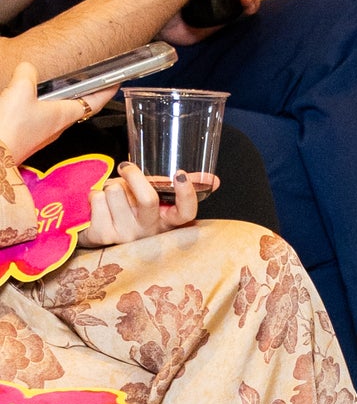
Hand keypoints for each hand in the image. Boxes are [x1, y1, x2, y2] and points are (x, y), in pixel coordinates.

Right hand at [0, 58, 110, 166]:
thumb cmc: (10, 130)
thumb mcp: (20, 90)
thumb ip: (27, 73)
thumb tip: (27, 69)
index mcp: (64, 115)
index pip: (95, 102)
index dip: (107, 91)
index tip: (116, 82)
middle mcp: (57, 127)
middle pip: (77, 107)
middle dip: (84, 94)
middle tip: (89, 82)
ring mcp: (42, 134)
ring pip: (57, 113)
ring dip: (60, 100)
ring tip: (57, 87)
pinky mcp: (27, 138)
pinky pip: (38, 119)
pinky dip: (38, 108)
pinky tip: (27, 102)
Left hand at [80, 160, 199, 245]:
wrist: (99, 232)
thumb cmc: (133, 210)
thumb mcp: (157, 200)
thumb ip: (180, 188)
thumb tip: (214, 180)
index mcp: (168, 221)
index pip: (186, 212)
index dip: (186, 194)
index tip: (180, 174)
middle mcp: (149, 232)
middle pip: (147, 198)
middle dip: (133, 174)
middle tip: (126, 167)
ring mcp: (125, 236)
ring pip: (115, 191)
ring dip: (111, 185)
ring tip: (113, 195)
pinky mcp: (101, 236)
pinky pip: (96, 198)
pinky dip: (94, 194)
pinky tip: (99, 205)